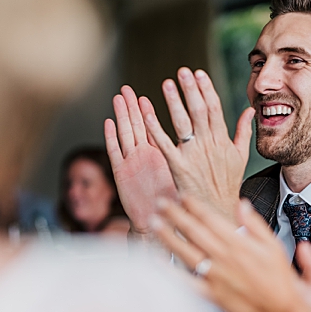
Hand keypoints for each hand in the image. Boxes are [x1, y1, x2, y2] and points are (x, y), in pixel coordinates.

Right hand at [105, 86, 176, 232]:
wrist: (155, 223)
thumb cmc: (170, 201)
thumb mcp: (181, 175)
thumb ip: (187, 157)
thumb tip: (202, 144)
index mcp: (159, 155)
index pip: (154, 127)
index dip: (151, 110)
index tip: (152, 92)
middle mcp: (143, 156)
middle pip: (136, 125)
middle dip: (133, 106)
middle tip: (129, 88)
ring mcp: (131, 162)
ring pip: (125, 133)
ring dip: (122, 115)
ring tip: (119, 97)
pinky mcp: (122, 174)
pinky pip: (115, 152)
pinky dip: (111, 137)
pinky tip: (108, 122)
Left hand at [137, 68, 253, 219]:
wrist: (218, 211)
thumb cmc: (228, 185)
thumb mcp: (240, 157)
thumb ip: (243, 131)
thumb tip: (249, 110)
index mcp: (221, 141)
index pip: (214, 109)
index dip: (206, 89)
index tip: (199, 74)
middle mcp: (208, 145)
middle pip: (198, 111)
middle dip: (190, 89)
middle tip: (182, 72)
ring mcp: (193, 156)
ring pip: (182, 123)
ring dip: (174, 102)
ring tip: (167, 84)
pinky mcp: (178, 167)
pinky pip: (165, 145)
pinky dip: (156, 130)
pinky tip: (148, 115)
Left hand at [157, 196, 310, 311]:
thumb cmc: (283, 284)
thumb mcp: (276, 246)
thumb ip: (256, 224)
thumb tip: (241, 204)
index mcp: (240, 243)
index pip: (211, 218)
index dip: (194, 205)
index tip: (183, 196)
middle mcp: (225, 258)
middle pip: (194, 231)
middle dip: (175, 214)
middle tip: (161, 202)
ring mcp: (216, 277)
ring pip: (186, 251)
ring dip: (168, 236)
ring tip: (154, 223)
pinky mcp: (213, 295)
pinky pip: (186, 282)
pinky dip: (170, 272)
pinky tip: (156, 262)